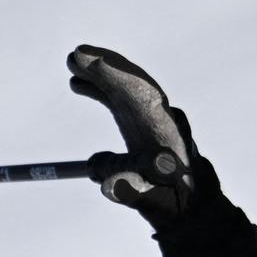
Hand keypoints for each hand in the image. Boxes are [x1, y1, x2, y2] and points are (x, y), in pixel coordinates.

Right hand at [67, 45, 197, 227]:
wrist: (184, 201)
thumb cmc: (168, 199)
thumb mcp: (150, 198)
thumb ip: (131, 190)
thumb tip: (110, 184)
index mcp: (166, 131)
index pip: (145, 97)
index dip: (122, 78)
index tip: (99, 62)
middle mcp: (159, 117)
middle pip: (133, 84)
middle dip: (107, 68)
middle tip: (77, 55)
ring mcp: (148, 117)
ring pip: (124, 87)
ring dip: (99, 74)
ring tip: (72, 63)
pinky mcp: (138, 122)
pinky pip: (118, 98)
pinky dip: (99, 88)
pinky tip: (76, 83)